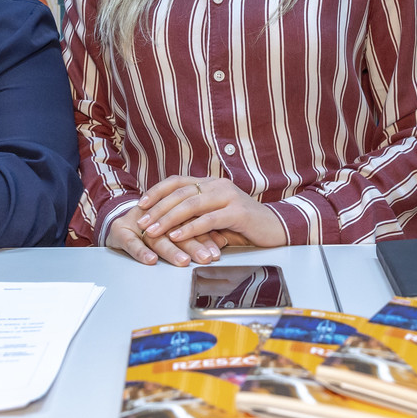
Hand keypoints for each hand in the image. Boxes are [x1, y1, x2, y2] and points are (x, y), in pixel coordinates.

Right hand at [106, 200, 222, 266]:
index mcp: (169, 209)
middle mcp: (153, 214)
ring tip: (183, 261)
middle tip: (206, 258)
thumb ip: (197, 231)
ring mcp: (135, 222)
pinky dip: (141, 251)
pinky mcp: (119, 231)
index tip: (217, 251)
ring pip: (156, 236)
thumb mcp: (175, 227)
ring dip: (171, 249)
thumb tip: (224, 239)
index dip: (206, 236)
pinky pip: (130, 242)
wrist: (119, 227)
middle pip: (175, 227)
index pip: (190, 220)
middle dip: (193, 244)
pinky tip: (150, 260)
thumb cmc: (151, 228)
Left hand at [137, 176, 285, 251]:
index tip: (141, 204)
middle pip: (181, 193)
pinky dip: (190, 228)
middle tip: (142, 221)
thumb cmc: (243, 225)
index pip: (178, 181)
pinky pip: (208, 220)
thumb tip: (166, 221)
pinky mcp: (238, 212)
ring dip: (169, 219)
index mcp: (211, 183)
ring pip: (191, 205)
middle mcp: (218, 185)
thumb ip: (196, 214)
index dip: (157, 191)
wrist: (275, 227)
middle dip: (158, 208)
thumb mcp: (215, 216)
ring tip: (153, 230)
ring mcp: (229, 197)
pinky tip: (177, 236)